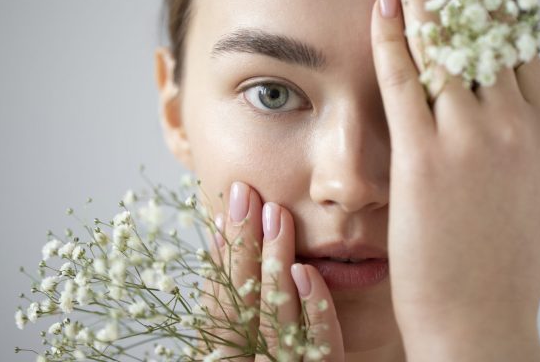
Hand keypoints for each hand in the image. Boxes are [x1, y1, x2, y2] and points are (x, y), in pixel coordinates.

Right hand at [196, 181, 343, 360]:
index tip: (223, 211)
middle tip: (246, 194)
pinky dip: (314, 310)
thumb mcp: (237, 344)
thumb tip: (222, 239)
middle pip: (242, 310)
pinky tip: (306, 271)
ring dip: (274, 264)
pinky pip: (322, 350)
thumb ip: (230, 307)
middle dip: (243, 248)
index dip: (220, 260)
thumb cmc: (261, 358)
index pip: (217, 310)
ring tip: (276, 215)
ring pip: (277, 323)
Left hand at [369, 0, 539, 360]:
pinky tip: (381, 4)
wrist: (482, 317)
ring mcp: (469, 139)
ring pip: (446, 43)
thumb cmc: (507, 267)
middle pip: (485, 28)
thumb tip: (519, 112)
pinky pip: (405, 80)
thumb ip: (530, 149)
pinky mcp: (423, 159)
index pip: (520, 42)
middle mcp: (513, 125)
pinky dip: (392, 36)